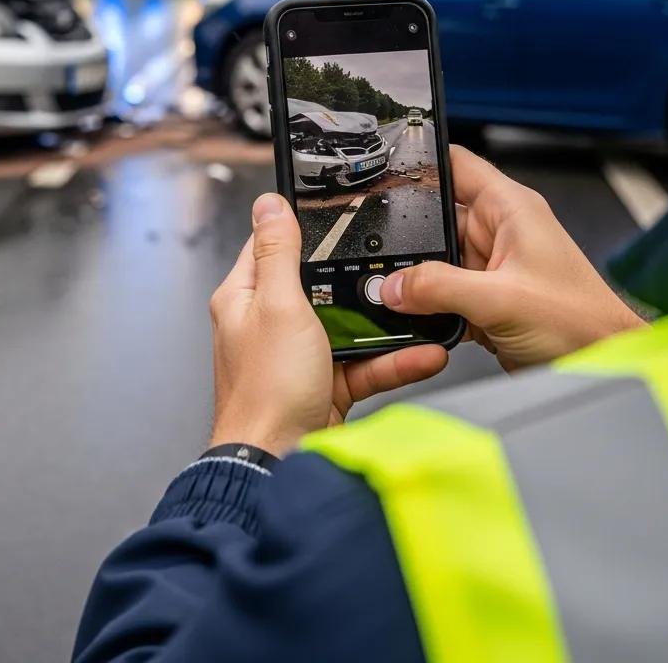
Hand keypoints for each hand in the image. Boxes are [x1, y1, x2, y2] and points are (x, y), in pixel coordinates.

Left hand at [208, 193, 447, 457]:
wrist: (276, 462)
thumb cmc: (265, 390)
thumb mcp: (279, 305)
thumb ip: (279, 254)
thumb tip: (268, 204)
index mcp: (245, 298)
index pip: (271, 246)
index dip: (300, 228)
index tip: (334, 214)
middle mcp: (268, 324)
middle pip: (316, 284)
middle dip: (354, 278)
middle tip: (387, 264)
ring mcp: (297, 356)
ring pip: (345, 325)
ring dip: (382, 323)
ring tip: (417, 309)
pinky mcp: (323, 385)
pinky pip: (362, 363)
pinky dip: (392, 360)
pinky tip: (422, 353)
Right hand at [378, 146, 644, 370]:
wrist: (599, 365)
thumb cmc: (581, 323)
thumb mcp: (501, 299)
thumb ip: (439, 287)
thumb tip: (392, 284)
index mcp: (510, 209)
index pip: (456, 165)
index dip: (421, 161)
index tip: (384, 171)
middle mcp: (499, 231)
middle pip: (436, 216)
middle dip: (407, 234)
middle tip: (376, 247)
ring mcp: (491, 265)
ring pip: (435, 257)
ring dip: (416, 274)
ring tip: (393, 285)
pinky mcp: (484, 297)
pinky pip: (441, 289)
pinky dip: (427, 301)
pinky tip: (414, 312)